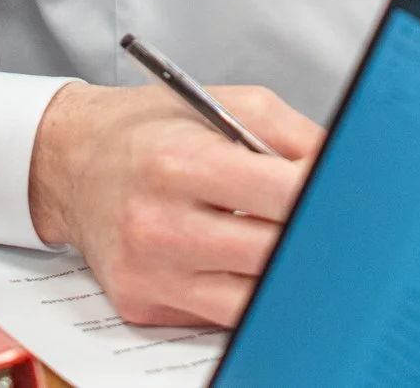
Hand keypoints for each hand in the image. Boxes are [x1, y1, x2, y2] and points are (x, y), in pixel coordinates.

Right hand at [26, 81, 323, 325]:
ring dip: (284, 273)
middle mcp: (158, 223)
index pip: (281, 196)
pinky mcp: (142, 304)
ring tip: (301, 248)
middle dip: (311, 238)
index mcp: (180, 163)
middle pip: (271, 253)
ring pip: (251, 298)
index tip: (349, 196)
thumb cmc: (149, 129)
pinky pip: (217, 315)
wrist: (71, 162)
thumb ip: (291, 134)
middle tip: (340, 228)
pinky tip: (255, 267)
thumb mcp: (224, 104)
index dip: (324, 197)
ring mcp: (149, 272)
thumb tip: (343, 170)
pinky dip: (246, 294)